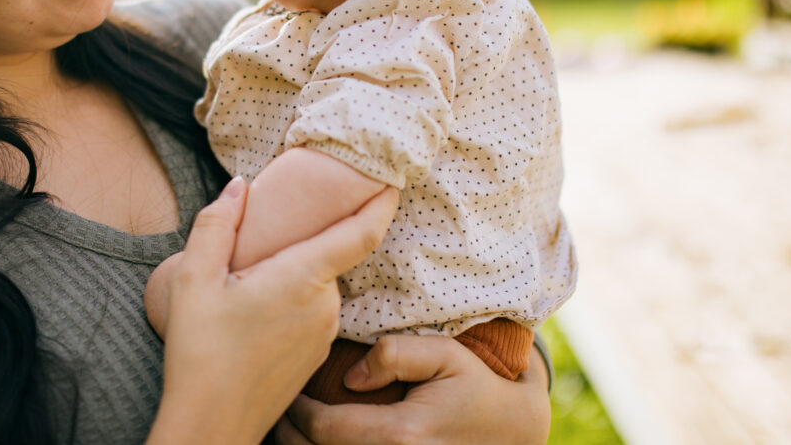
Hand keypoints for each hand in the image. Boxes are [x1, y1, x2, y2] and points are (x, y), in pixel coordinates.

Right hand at [147, 178, 399, 444]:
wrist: (212, 425)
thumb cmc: (201, 353)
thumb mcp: (193, 279)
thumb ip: (217, 224)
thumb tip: (240, 186)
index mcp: (303, 277)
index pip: (360, 233)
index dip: (379, 203)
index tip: (390, 181)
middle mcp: (326, 305)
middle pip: (328, 256)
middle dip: (305, 242)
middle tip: (265, 239)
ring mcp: (325, 333)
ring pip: (317, 286)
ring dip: (295, 275)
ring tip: (249, 283)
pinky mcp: (316, 355)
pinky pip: (313, 313)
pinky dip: (294, 302)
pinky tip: (257, 314)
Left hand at [272, 335, 550, 444]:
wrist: (514, 434)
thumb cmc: (477, 389)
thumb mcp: (446, 355)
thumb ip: (395, 354)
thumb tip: (351, 376)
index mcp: (400, 435)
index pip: (323, 428)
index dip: (295, 410)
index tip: (286, 388)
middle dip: (288, 434)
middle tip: (276, 408)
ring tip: (287, 428)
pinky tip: (315, 441)